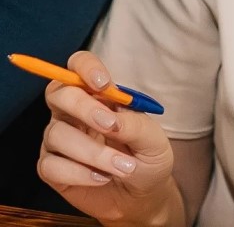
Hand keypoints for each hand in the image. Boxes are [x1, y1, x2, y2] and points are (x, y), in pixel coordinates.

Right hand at [39, 51, 178, 225]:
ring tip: (121, 166)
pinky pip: (51, 165)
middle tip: (110, 126)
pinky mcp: (51, 167)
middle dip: (84, 108)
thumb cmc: (148, 159)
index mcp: (99, 96)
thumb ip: (135, 124)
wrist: (142, 195)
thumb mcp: (154, 140)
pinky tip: (101, 178)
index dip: (86, 68)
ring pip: (57, 134)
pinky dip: (79, 173)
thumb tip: (113, 118)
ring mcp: (59, 139)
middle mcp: (73, 112)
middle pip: (59, 94)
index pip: (79, 66)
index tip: (103, 84)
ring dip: (92, 152)